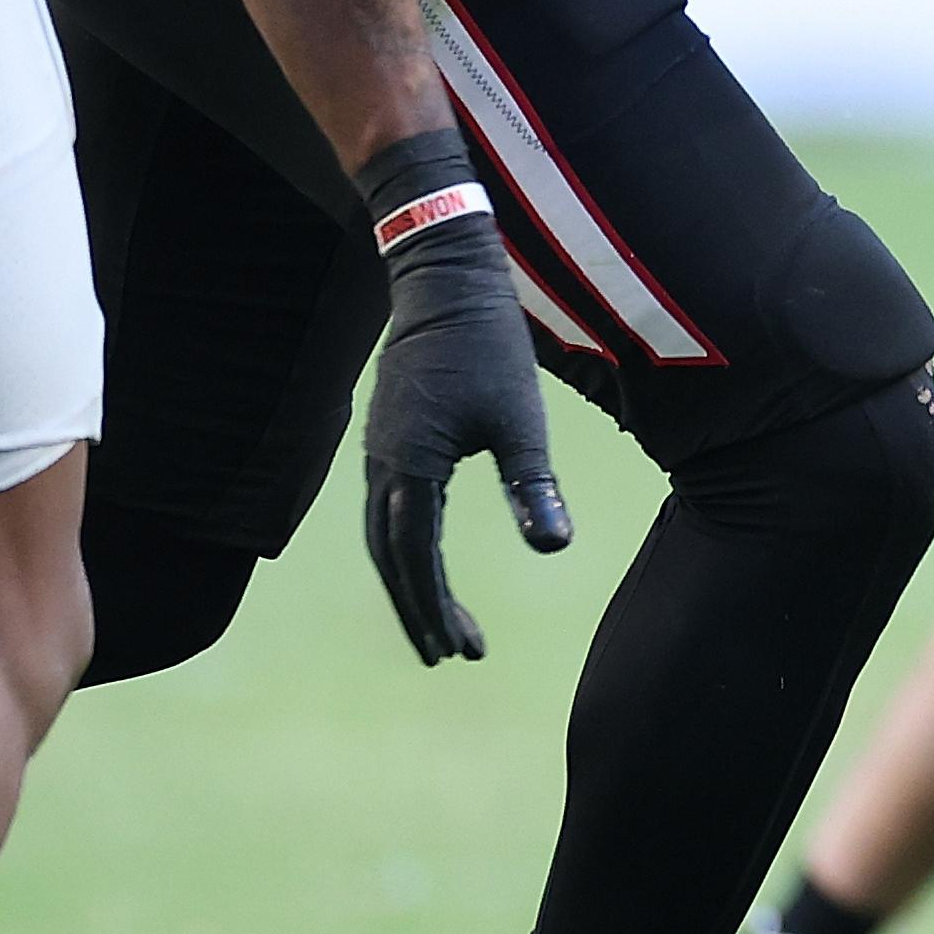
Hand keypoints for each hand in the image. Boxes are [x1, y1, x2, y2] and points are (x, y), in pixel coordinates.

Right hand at [352, 133, 570, 663]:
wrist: (443, 279)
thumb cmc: (488, 346)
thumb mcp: (521, 418)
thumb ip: (532, 484)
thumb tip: (555, 549)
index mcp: (411, 470)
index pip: (419, 561)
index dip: (438, 610)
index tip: (463, 653)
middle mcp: (382, 468)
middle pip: (393, 560)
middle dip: (422, 610)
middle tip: (454, 654)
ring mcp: (378, 451)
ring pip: (385, 537)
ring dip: (411, 581)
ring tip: (444, 620)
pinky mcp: (386, 436)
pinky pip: (387, 509)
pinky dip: (404, 546)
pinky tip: (429, 555)